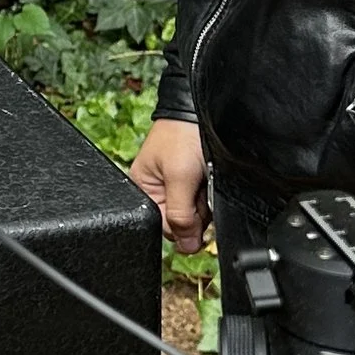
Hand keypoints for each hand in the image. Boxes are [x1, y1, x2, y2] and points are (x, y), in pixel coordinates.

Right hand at [132, 116, 208, 252]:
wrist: (202, 108)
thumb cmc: (183, 135)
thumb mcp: (178, 177)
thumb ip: (180, 214)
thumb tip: (186, 247)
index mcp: (143, 191)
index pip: (165, 228)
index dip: (184, 225)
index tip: (195, 208)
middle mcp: (159, 191)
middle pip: (182, 223)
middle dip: (196, 211)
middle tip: (199, 187)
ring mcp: (178, 187)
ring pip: (196, 214)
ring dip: (205, 203)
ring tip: (204, 177)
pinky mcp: (195, 181)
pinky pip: (204, 202)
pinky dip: (210, 194)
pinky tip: (209, 178)